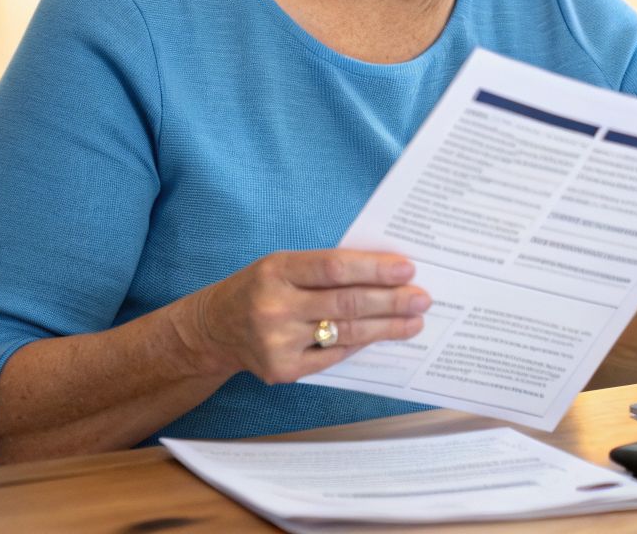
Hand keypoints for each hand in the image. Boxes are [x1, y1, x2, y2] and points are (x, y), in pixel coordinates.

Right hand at [174, 249, 431, 383]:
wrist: (214, 328)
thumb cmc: (261, 288)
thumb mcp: (283, 266)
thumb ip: (326, 268)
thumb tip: (386, 272)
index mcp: (277, 270)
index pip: (334, 267)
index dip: (374, 268)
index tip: (408, 269)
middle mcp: (274, 306)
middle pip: (346, 303)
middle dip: (391, 301)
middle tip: (422, 299)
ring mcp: (277, 342)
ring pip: (344, 333)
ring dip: (385, 327)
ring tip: (413, 321)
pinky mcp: (282, 370)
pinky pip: (333, 357)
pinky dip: (361, 344)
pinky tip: (382, 337)